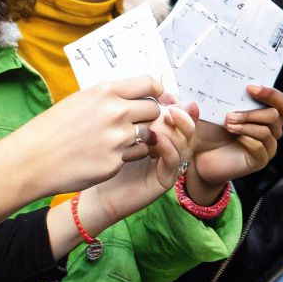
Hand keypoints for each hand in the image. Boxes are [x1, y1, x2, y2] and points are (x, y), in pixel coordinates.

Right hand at [0, 75, 171, 200]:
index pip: (149, 84)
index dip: (159, 91)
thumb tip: (136, 96)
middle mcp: (116, 112)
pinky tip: (107, 156)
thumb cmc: (51, 129)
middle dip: (149, 116)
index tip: (161, 97)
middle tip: (138, 122)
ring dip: (140, 137)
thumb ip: (109, 97)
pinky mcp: (116, 162)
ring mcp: (118, 139)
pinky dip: (126, 156)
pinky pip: (134, 155)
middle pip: (153, 110)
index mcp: (105, 92)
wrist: (32, 160)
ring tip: (118, 141)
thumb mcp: (80, 100)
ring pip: (148, 134)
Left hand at [90, 102, 195, 223]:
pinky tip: (155, 139)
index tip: (165, 94)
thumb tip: (143, 89)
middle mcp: (170, 148)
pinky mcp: (165, 179)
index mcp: (162, 134)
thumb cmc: (104, 158)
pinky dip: (168, 147)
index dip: (176, 104)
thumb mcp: (118, 130)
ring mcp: (169, 164)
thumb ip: (132, 113)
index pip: (180, 115)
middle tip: (171, 108)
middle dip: (181, 115)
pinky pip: (174, 160)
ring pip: (184, 143)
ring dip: (174, 130)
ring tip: (161, 121)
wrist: (96, 192)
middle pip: (187, 127)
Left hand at [185, 85, 282, 202]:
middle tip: (248, 93)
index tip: (250, 87)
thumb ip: (219, 95)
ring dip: (248, 119)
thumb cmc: (209, 130)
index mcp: (265, 113)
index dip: (272, 92)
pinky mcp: (260, 159)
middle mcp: (272, 128)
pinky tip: (231, 133)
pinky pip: (261, 145)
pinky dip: (246, 136)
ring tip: (228, 120)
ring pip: (270, 127)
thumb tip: (212, 80)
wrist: (198, 156)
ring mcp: (268, 145)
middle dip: (268, 99)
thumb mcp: (215, 109)